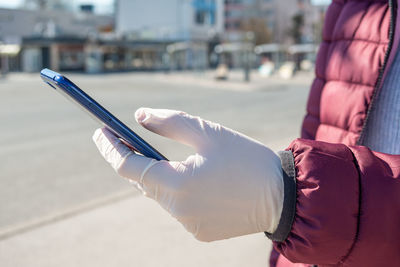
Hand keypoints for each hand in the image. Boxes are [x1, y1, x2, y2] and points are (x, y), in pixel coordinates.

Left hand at [92, 108, 282, 241]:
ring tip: (176, 158)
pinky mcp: (200, 232)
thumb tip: (138, 116)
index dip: (110, 146)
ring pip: (162, 195)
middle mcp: (176, 209)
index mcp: (175, 183)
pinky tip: (197, 181)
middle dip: (139, 158)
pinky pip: (179, 208)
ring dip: (162, 176)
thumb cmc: (246, 159)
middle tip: (135, 137)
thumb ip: (169, 122)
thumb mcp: (207, 132)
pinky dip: (180, 192)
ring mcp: (188, 224)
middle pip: (144, 181)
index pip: (127, 166)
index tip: (100, 130)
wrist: (283, 196)